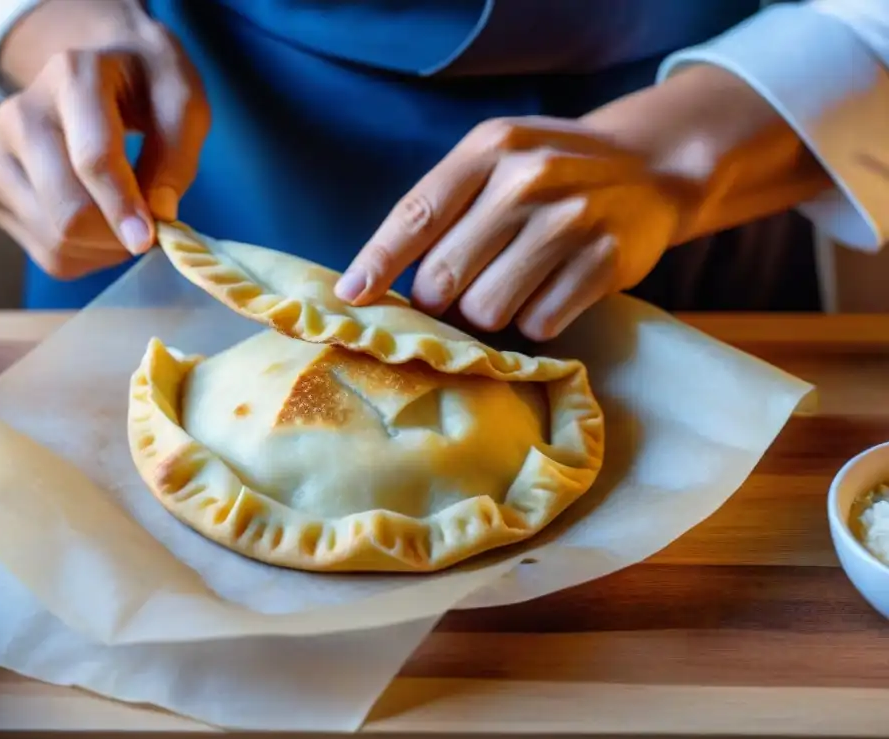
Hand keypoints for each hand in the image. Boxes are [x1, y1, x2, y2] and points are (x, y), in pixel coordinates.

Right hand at [0, 4, 208, 279]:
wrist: (97, 71)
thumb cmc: (146, 89)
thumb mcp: (184, 104)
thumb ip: (177, 156)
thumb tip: (158, 214)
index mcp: (72, 78)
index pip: (92, 160)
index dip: (123, 207)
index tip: (149, 240)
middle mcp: (20, 114)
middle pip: (68, 212)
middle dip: (118, 236)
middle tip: (150, 229)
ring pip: (56, 241)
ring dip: (106, 249)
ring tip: (126, 222)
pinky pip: (47, 254)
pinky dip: (86, 255)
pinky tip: (101, 227)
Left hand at [336, 116, 685, 339]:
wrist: (652, 167)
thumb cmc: (551, 171)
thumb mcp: (496, 159)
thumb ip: (443, 205)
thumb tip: (377, 279)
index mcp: (488, 149)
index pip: (416, 215)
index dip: (377, 262)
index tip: (351, 296)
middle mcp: (526, 179)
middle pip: (444, 278)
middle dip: (438, 300)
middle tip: (456, 294)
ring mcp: (569, 220)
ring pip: (487, 310)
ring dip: (487, 314)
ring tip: (509, 288)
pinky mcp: (604, 262)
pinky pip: (539, 323)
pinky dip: (534, 321)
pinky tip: (549, 293)